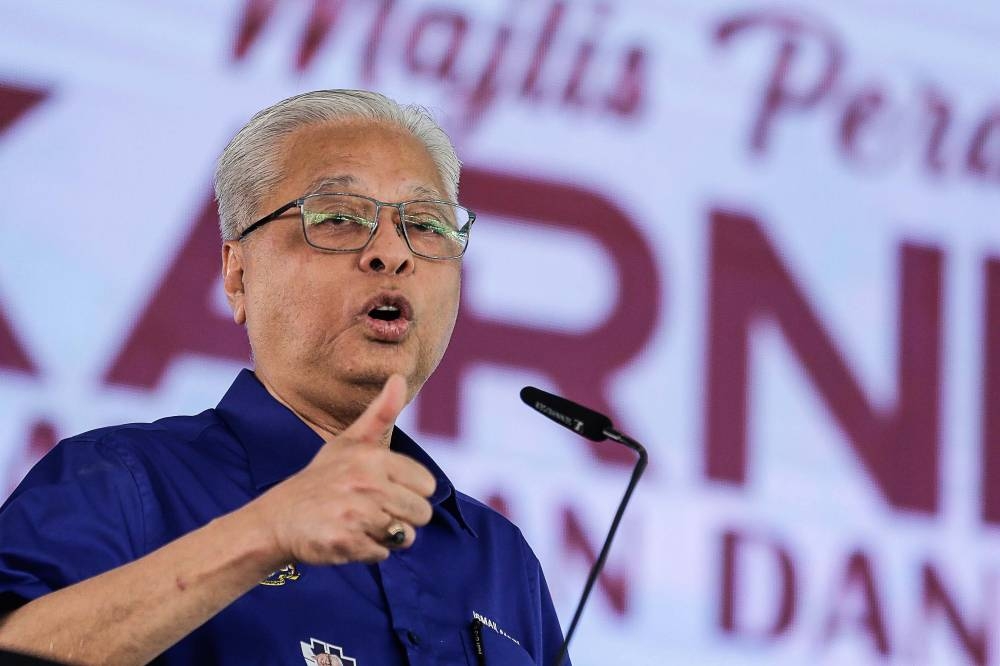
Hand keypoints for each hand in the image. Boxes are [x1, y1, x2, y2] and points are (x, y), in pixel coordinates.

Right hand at [249, 375, 435, 564]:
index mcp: (373, 457)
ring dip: (386, 536)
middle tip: (370, 510)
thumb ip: (380, 412)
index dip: (410, 492)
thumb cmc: (321, 479)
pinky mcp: (345, 542)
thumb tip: (398, 376)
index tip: (383, 489)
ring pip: (405, 536)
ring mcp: (355, 514)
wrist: (277, 518)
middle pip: (421, 513)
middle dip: (401, 517)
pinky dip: (368, 552)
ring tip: (359, 523)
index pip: (427, 485)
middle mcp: (366, 483)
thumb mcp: (349, 441)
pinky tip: (347, 537)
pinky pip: (382, 554)